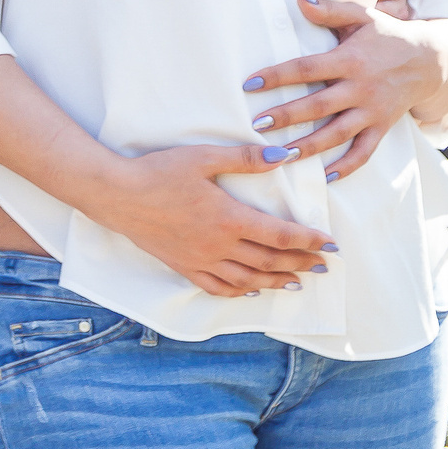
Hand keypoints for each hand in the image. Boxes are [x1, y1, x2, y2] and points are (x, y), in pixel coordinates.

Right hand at [83, 145, 335, 297]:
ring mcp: (201, 260)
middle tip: (323, 267)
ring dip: (276, 282)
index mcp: (229, 218)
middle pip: (270, 261)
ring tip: (297, 282)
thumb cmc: (159, 171)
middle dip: (301, 264)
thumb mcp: (203, 157)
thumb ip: (245, 158)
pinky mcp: (183, 266)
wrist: (117, 195)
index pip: (280, 235)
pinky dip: (240, 292)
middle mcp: (219, 245)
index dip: (309, 242)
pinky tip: (252, 291)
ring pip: (248, 279)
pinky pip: (218, 287)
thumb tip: (282, 156)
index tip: (329, 245)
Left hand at [241, 0, 447, 182]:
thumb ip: (330, 9)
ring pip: (338, 134)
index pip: (308, 68)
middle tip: (257, 124)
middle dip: (287, 116)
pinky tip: (325, 177)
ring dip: (309, 147)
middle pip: (319, 105)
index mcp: (350, 59)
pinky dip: (347, 166)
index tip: (250, 84)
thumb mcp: (362, 16)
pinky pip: (365, 152)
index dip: (278, 76)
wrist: (430, 60)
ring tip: (280, 156)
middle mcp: (361, 88)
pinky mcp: (383, 127)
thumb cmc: (387, 35)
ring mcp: (373, 111)